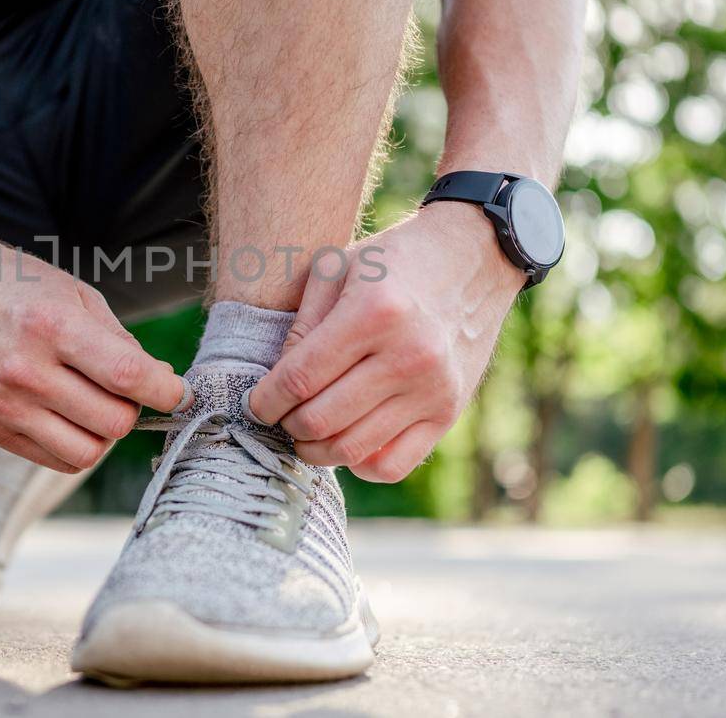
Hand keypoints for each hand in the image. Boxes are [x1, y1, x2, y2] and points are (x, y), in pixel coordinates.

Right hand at [0, 241, 186, 472]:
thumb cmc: (20, 288)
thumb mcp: (77, 296)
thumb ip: (122, 343)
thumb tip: (164, 385)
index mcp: (52, 326)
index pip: (127, 376)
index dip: (167, 391)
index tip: (180, 393)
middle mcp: (25, 371)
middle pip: (113, 422)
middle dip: (133, 409)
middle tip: (125, 389)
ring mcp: (4, 405)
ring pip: (88, 452)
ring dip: (105, 433)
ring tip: (96, 403)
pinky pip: (58, 460)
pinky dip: (76, 443)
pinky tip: (69, 413)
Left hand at [249, 203, 523, 481]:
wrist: (472, 261)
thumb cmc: (394, 261)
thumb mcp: (337, 268)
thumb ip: (302, 324)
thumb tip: (277, 383)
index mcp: (374, 312)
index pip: (300, 378)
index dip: (265, 401)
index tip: (254, 405)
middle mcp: (408, 355)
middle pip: (321, 420)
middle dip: (286, 425)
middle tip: (279, 416)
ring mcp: (433, 389)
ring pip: (352, 450)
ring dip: (316, 449)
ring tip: (304, 431)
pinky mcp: (448, 412)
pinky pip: (393, 465)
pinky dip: (359, 465)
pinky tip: (346, 440)